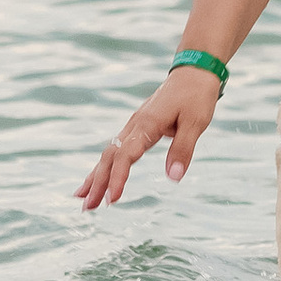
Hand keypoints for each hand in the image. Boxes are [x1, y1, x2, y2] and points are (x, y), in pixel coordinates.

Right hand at [77, 63, 221, 208]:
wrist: (194, 72)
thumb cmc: (197, 96)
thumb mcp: (196, 122)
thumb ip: (183, 149)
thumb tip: (173, 178)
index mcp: (146, 124)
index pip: (125, 155)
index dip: (118, 178)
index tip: (112, 200)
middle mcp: (134, 125)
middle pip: (110, 157)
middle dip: (97, 183)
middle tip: (87, 208)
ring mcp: (133, 126)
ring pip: (109, 153)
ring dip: (96, 177)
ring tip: (83, 199)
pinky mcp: (137, 128)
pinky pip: (116, 149)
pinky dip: (105, 166)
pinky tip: (99, 178)